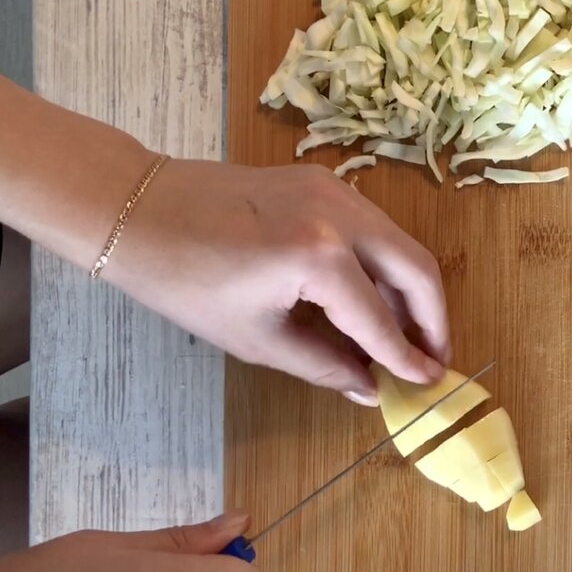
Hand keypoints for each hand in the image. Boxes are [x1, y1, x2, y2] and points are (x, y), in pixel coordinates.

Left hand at [106, 158, 450, 403]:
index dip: (406, 358)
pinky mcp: (325, 182)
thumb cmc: (184, 281)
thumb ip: (324, 366)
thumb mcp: (256, 338)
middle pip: (417, 269)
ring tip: (409, 336)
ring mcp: (336, 190)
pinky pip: (375, 229)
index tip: (428, 384)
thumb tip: (370, 389)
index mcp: (318, 257)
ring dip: (413, 292)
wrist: (137, 208)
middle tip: (434, 359)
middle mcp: (340, 215)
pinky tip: (376, 299)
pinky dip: (386, 266)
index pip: (380, 319)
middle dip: (433, 320)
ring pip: (401, 244)